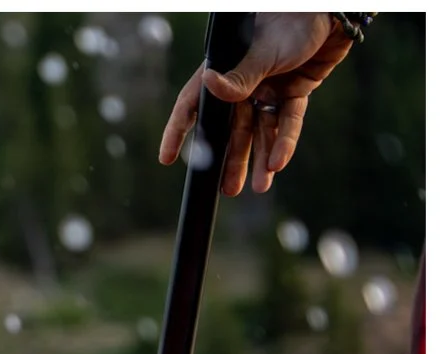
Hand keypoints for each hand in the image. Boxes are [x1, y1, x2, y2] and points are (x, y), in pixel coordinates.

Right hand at [158, 13, 354, 194]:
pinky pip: (287, 122)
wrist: (334, 12)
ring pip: (260, 130)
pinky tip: (278, 163)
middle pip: (231, 128)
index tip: (167, 158)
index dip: (178, 131)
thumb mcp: (264, 50)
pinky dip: (284, 142)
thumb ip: (240, 76)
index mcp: (225, 69)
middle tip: (225, 188)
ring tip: (257, 187)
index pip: (194, 105)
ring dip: (258, 158)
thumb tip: (209, 87)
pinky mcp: (294, 92)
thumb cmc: (292, 21)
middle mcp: (243, 82)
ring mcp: (269, 88)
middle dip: (230, 158)